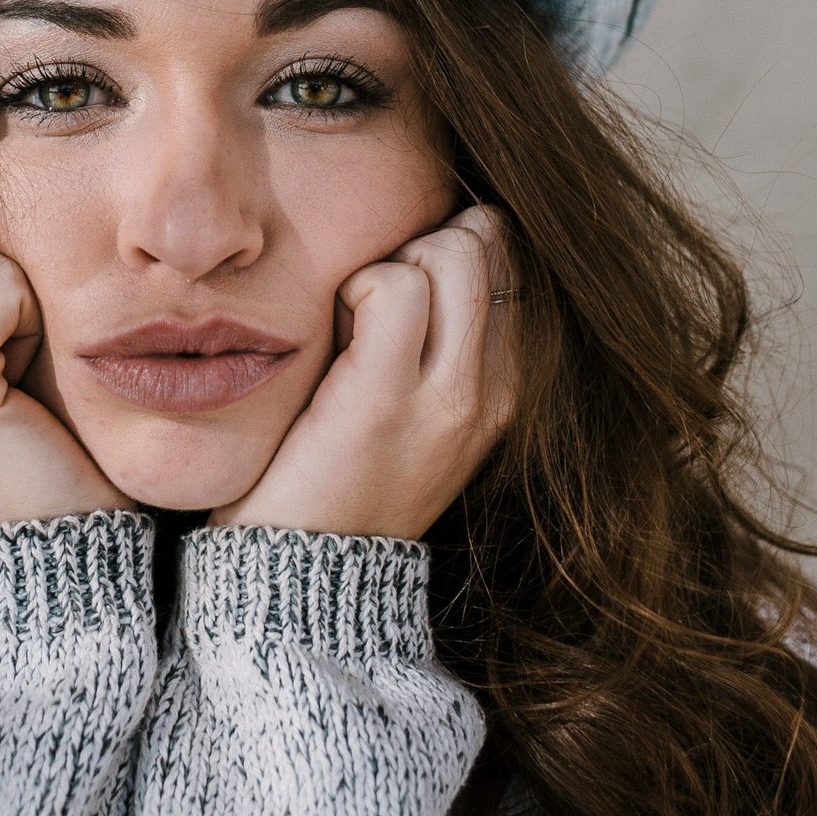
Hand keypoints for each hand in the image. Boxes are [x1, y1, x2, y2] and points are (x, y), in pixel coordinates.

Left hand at [206, 205, 519, 540]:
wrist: (307, 574)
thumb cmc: (344, 480)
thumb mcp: (419, 415)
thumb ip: (441, 343)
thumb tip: (425, 247)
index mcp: (504, 391)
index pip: (510, 261)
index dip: (447, 248)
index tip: (402, 292)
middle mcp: (493, 392)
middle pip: (488, 241)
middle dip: (422, 242)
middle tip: (375, 298)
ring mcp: (449, 397)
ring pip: (452, 253)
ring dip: (390, 264)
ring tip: (356, 320)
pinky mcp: (387, 399)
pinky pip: (393, 286)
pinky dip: (356, 286)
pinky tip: (334, 332)